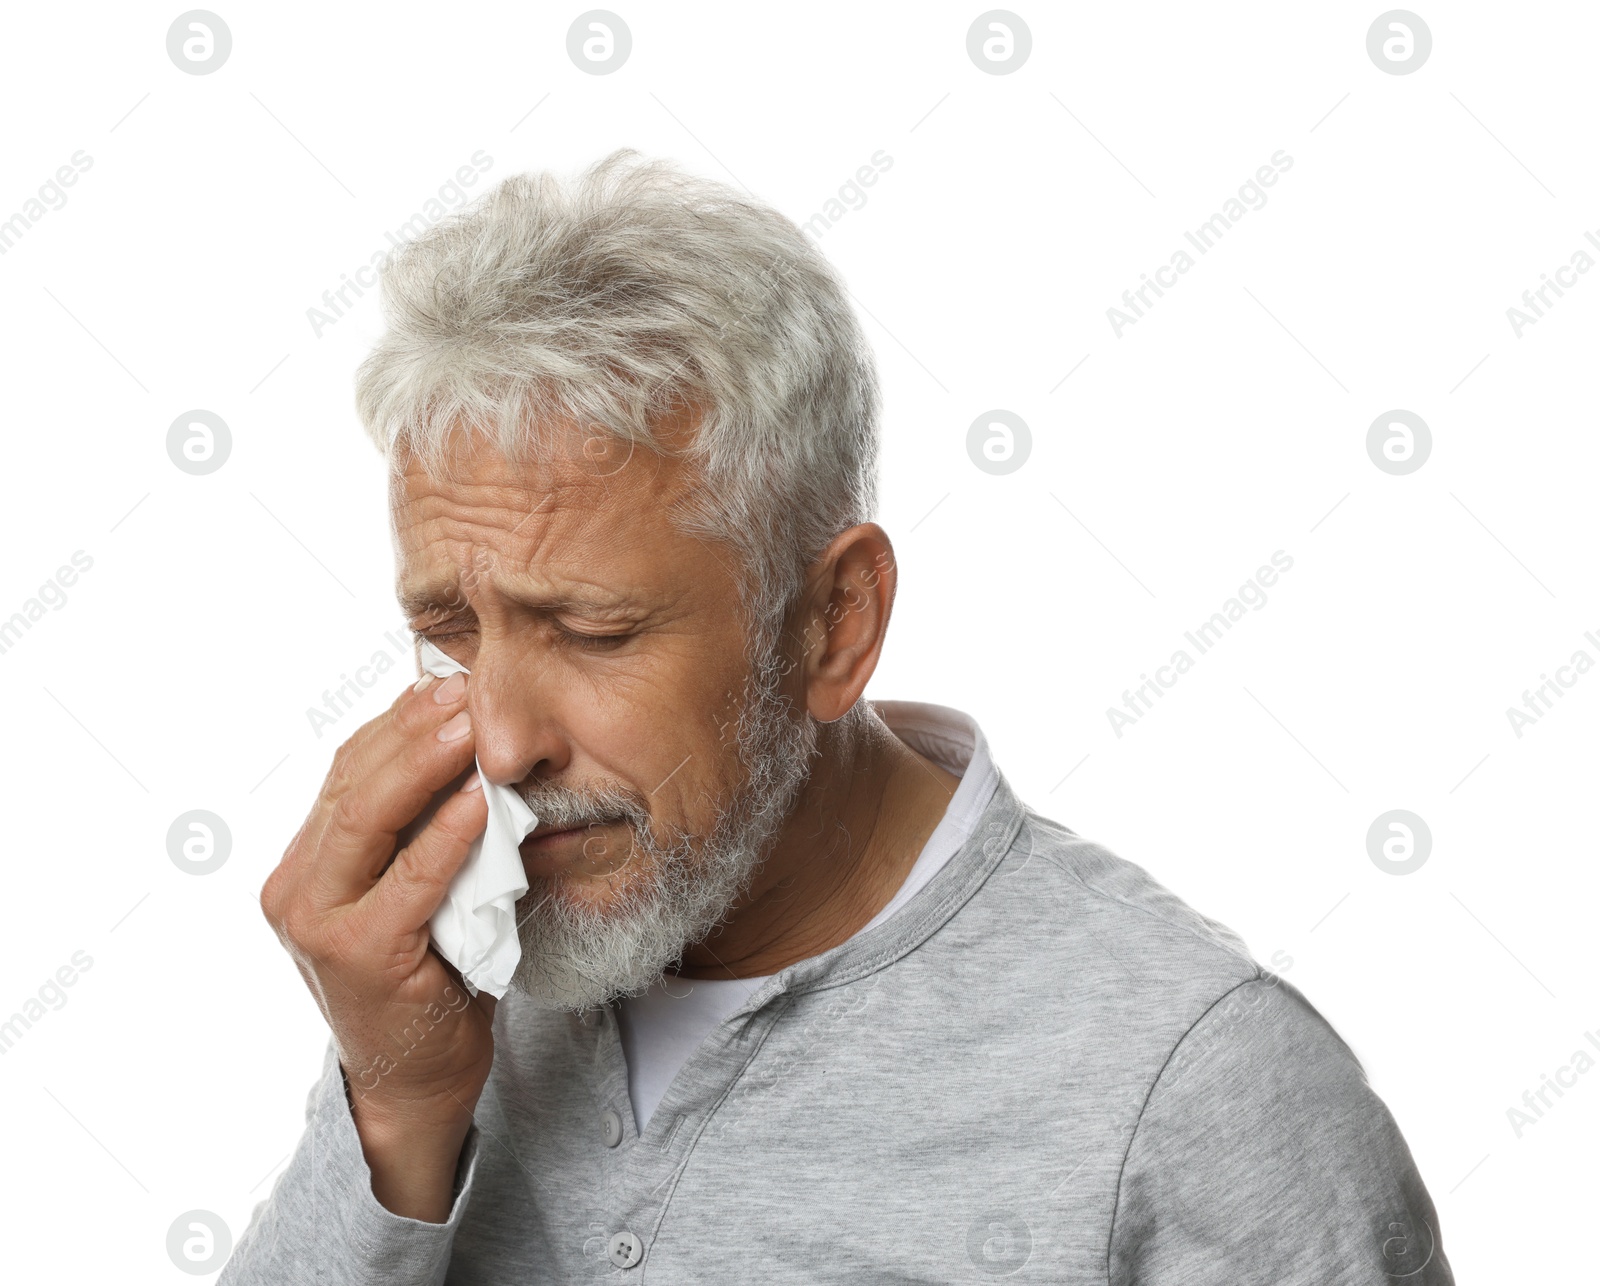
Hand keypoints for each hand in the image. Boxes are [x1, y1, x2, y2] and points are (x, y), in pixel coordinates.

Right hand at [259, 669, 492, 1218]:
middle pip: (352, 785)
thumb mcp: (414, 889)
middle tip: (462, 690)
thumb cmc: (427, 974)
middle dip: (410, 730)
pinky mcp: (361, 956)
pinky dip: (443, 838)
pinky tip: (475, 803)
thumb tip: (465, 743)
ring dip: (422, 766)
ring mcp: (320, 923)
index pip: (346, 773)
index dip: (395, 723)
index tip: (445, 682)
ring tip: (469, 725)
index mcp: (304, 864)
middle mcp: (297, 888)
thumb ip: (418, 831)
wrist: (416, 1078)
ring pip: (367, 821)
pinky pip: (408, 881)